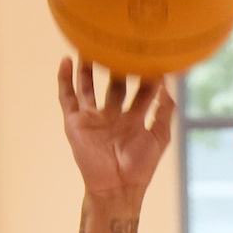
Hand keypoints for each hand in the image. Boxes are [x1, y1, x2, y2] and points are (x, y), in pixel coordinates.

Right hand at [54, 57, 172, 210]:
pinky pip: (67, 97)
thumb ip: (165, 113)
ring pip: (87, 86)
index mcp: (133, 119)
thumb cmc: (140, 167)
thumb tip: (167, 87)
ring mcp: (92, 118)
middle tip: (120, 45)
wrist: (116, 187)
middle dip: (116, 66)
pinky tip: (66, 61)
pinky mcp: (75, 122)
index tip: (151, 56)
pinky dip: (65, 79)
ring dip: (87, 68)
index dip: (146, 75)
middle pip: (113, 84)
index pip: (140, 91)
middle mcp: (112, 115)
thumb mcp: (159, 137)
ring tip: (88, 47)